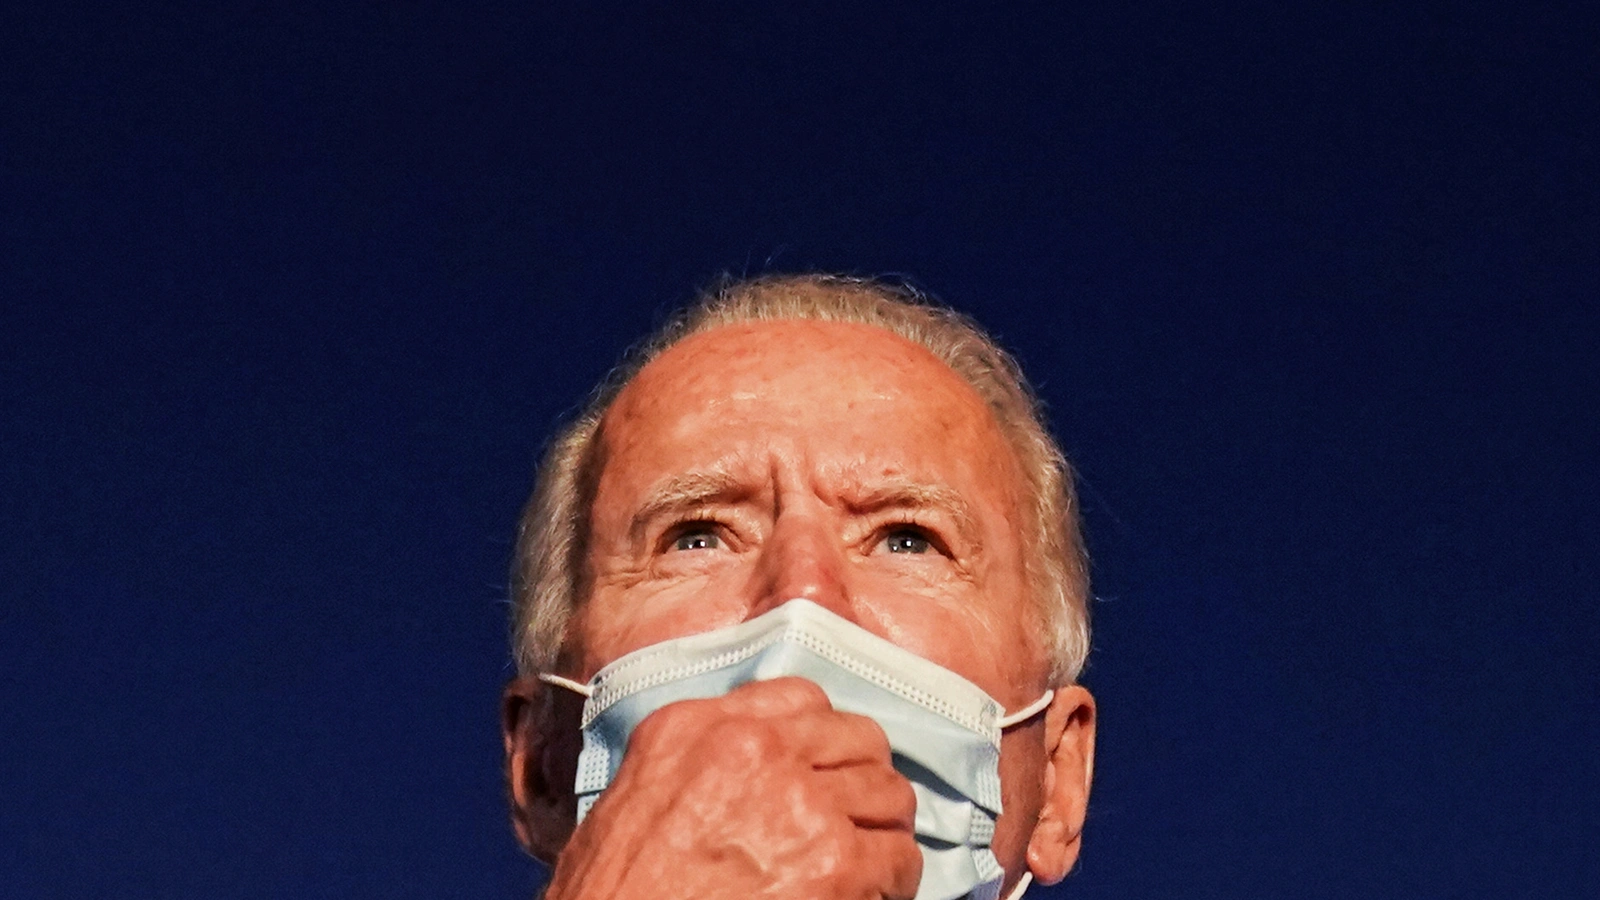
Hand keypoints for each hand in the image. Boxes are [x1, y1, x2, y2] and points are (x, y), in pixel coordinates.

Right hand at [543, 677, 922, 899]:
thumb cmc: (616, 889)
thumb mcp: (638, 795)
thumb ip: (702, 760)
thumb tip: (753, 768)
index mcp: (699, 727)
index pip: (798, 698)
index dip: (820, 736)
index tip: (820, 768)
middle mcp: (754, 748)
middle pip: (856, 738)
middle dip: (862, 778)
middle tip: (857, 815)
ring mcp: (801, 803)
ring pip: (889, 793)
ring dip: (882, 827)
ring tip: (868, 859)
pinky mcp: (835, 862)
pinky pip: (898, 856)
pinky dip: (892, 880)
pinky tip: (871, 895)